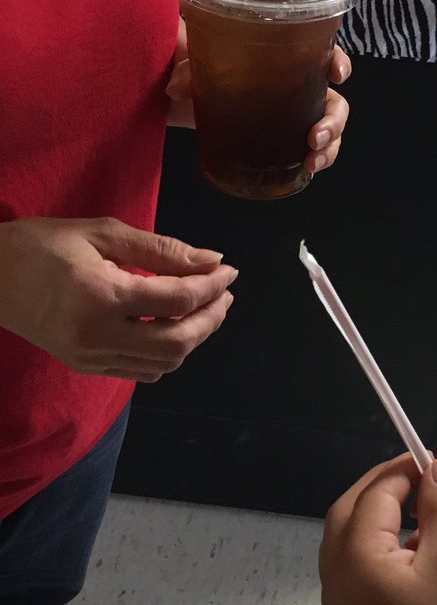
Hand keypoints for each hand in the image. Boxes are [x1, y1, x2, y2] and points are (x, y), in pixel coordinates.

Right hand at [0, 216, 237, 381]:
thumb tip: (211, 260)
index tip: (228, 271)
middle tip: (224, 294)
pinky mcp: (86, 367)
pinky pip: (142, 371)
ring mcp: (92, 357)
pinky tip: (174, 328)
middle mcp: (99, 336)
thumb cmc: (40, 245)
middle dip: (211, 318)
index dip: (212, 286)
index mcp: (102, 296)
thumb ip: (160, 249)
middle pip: (179, 340)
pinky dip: (168, 354)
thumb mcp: (101, 233)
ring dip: (194, 337)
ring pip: (165, 362)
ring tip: (205, 309)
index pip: (178, 299)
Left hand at [166, 21, 351, 174]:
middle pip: (333, 100)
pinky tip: (308, 168)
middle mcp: (299, 85)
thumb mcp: (196, 60)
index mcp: (287, 56)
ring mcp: (296, 114)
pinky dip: (318, 159)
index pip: (324, 53)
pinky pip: (314, 148)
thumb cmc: (204, 67)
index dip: (338, 62)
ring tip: (312, 160)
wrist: (191, 97)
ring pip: (330, 127)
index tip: (337, 74)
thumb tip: (177, 87)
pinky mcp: (287, 138)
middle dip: (333, 119)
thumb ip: (188, 69)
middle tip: (315, 136)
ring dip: (330, 145)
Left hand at [320, 455, 436, 604]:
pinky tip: (421, 555)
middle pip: (348, 514)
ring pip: (350, 543)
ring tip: (428, 510)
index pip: (374, 495)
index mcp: (356, 560)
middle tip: (424, 478)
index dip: (404, 471)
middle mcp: (336, 582)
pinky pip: (359, 572)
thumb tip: (435, 467)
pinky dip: (383, 550)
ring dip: (382, 519)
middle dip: (383, 489)